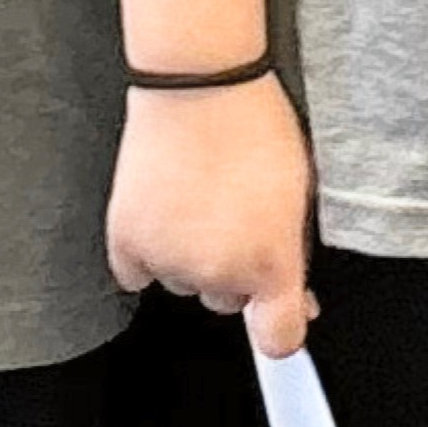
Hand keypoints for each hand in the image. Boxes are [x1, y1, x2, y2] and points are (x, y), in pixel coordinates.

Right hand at [107, 72, 316, 358]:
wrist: (200, 85)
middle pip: (228, 301)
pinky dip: (148, 252)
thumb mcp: (301, 193)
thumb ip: (295, 254)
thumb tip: (296, 298)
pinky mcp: (127, 241)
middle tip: (234, 218)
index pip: (279, 341)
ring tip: (197, 202)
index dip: (280, 329)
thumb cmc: (256, 128)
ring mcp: (170, 261)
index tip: (277, 316)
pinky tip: (164, 213)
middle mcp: (220, 274)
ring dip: (189, 258)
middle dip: (234, 270)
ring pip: (182, 285)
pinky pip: (137, 273)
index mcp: (272, 264)